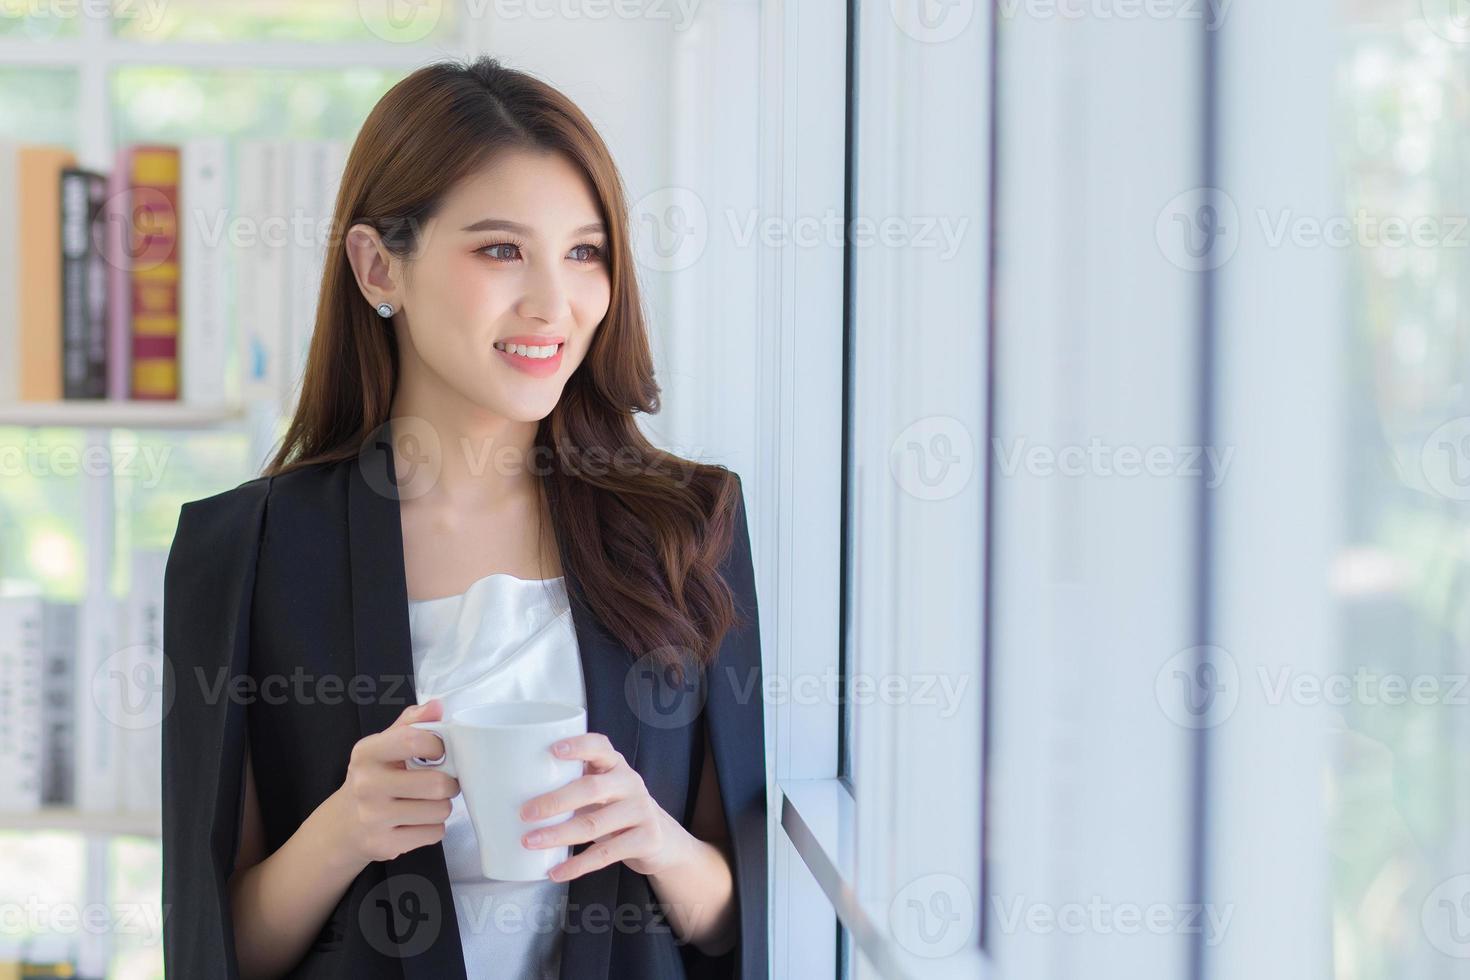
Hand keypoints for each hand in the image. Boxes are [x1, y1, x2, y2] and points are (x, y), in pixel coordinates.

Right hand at [329, 698, 460, 868]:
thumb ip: (410, 723)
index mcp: (366, 753)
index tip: (440, 752)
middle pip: (437, 784)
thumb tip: (437, 706)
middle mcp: (366, 785)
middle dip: (449, 783)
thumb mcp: (383, 746)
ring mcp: (374, 819)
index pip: (413, 741)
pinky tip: (417, 821)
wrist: (343, 826)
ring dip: (441, 806)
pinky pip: (434, 833)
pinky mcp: (385, 846)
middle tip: (442, 782)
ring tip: (427, 802)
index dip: (438, 745)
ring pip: (440, 811)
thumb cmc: (372, 778)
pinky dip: (434, 828)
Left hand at [519, 732, 693, 881]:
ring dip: (558, 835)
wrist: (660, 838)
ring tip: (530, 842)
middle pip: (591, 788)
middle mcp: (630, 782)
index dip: (578, 746)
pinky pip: (605, 854)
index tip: (553, 751)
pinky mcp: (645, 839)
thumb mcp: (601, 789)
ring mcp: (640, 811)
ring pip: (595, 824)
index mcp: (615, 764)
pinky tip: (556, 872)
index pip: (600, 746)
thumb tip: (510, 793)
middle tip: (525, 813)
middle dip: (555, 801)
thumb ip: (571, 784)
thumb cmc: (614, 809)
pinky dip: (577, 865)